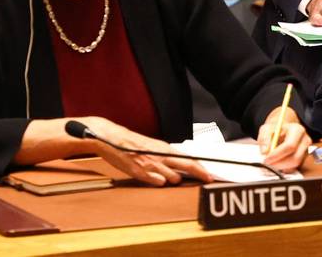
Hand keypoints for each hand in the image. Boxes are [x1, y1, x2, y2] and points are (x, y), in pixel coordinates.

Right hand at [83, 117, 211, 186]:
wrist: (111, 138)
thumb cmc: (134, 144)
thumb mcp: (154, 146)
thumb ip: (167, 155)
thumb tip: (182, 163)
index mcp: (165, 148)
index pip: (189, 158)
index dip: (201, 168)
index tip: (210, 175)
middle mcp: (161, 155)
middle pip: (187, 165)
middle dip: (200, 174)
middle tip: (208, 180)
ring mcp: (150, 164)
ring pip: (173, 177)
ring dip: (175, 180)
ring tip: (170, 178)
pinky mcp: (138, 172)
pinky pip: (155, 181)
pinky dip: (159, 182)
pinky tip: (159, 181)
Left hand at [257, 107, 309, 172]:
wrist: (282, 131)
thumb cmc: (274, 130)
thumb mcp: (266, 129)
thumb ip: (264, 139)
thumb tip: (265, 152)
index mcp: (297, 130)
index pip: (290, 146)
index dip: (277, 155)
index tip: (265, 160)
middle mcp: (305, 140)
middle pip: (295, 158)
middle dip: (279, 164)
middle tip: (266, 164)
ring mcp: (306, 150)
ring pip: (295, 164)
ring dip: (281, 167)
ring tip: (270, 162)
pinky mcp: (304, 158)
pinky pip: (294, 168)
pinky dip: (283, 168)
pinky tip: (276, 163)